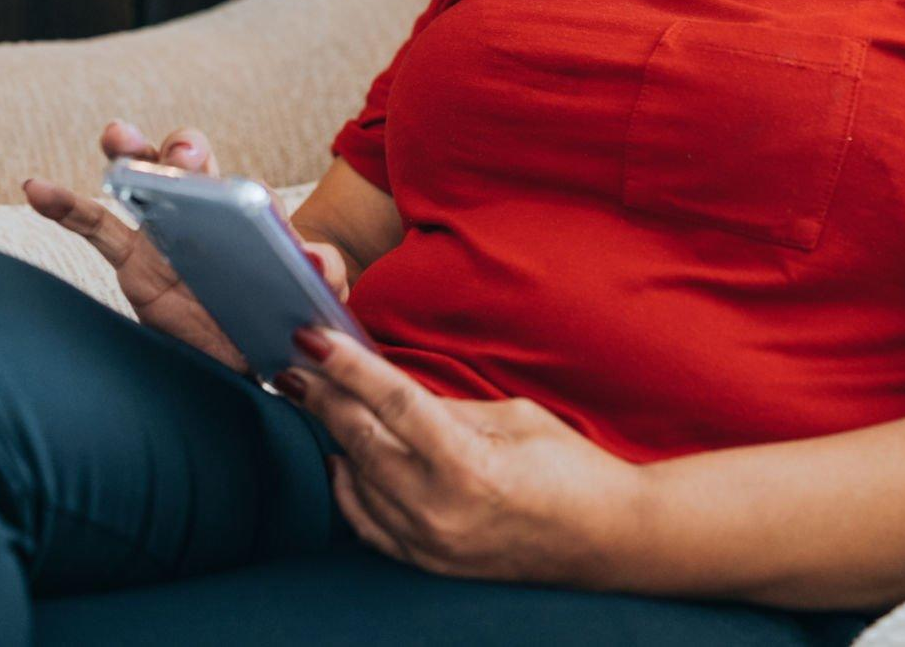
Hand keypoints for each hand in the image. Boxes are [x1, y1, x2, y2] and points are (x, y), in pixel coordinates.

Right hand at [21, 123, 352, 369]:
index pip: (238, 185)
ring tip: (118, 136)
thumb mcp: (314, 296)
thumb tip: (310, 257)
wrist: (251, 366)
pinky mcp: (134, 263)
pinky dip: (65, 205)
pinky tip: (36, 187)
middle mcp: (203, 212)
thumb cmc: (283, 320)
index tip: (212, 178)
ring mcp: (164, 234)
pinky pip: (97, 228)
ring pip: (140, 181)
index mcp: (249, 214)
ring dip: (129, 152)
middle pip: (187, 164)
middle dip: (180, 150)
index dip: (226, 179)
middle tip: (181, 154)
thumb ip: (323, 272)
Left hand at [276, 326, 648, 587]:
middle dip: (323, 398)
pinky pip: (369, 525)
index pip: (390, 403)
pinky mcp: (430, 565)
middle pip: (360, 441)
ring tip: (315, 400)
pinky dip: (349, 490)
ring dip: (333, 438)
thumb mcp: (513, 417)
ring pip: (357, 482)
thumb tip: (390, 391)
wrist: (610, 539)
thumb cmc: (570, 468)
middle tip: (294, 366)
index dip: (346, 367)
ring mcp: (431, 544)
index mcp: (467, 464)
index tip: (311, 340)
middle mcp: (440, 510)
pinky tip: (339, 459)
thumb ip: (445, 408)